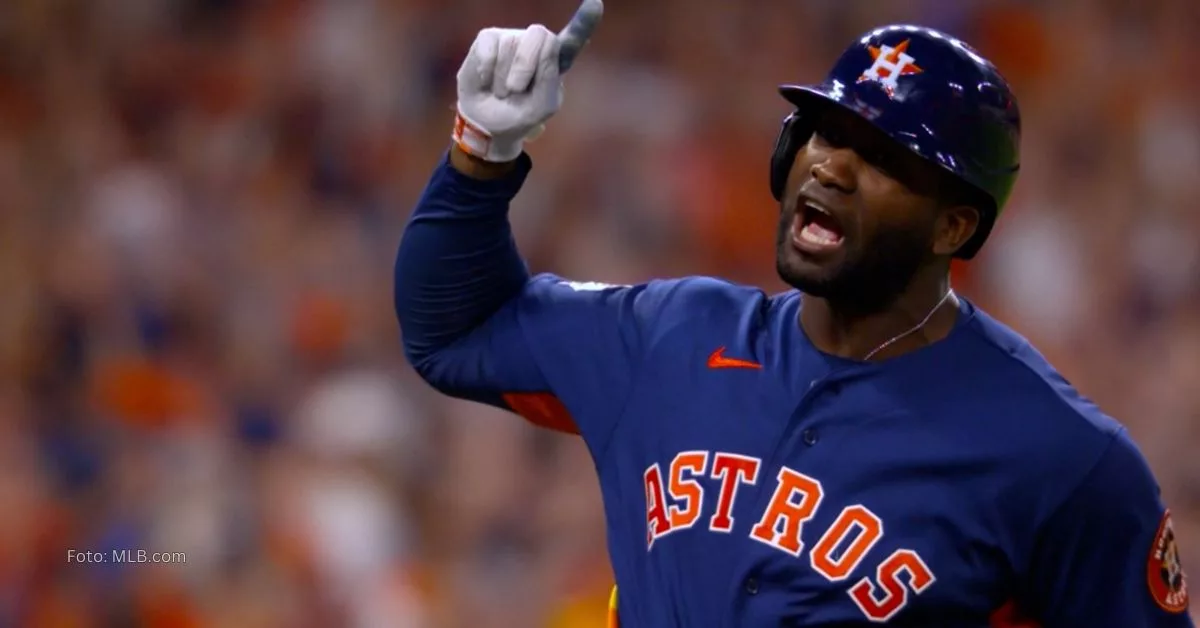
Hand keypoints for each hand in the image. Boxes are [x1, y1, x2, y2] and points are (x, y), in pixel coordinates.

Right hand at [453, 0, 603, 162]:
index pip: (573, 38)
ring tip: (502, 90)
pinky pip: (489, 47)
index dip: (584, 21)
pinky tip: (486, 81)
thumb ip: (550, 77)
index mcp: (556, 60)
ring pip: (510, 44)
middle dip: (526, 64)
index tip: (595, 3)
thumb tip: (544, 43)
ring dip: (503, 78)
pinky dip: (486, 71)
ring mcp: (512, 38)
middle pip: (540, 35)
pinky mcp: (488, 39)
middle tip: (516, 89)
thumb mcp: (541, 106)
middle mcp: (536, 44)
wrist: (487, 126)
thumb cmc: (519, 115)